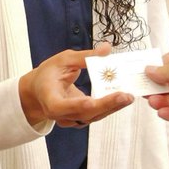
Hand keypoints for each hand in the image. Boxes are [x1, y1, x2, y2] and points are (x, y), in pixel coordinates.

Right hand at [19, 44, 133, 127]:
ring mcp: (71, 119)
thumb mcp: (63, 60)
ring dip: (112, 107)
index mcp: (49, 99)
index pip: (60, 106)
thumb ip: (85, 56)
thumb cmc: (49, 74)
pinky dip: (110, 107)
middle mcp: (60, 114)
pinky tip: (123, 99)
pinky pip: (96, 114)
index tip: (90, 101)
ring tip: (128, 97)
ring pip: (93, 116)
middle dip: (105, 105)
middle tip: (125, 96)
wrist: (40, 91)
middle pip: (83, 113)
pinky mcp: (81, 118)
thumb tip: (106, 49)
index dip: (75, 105)